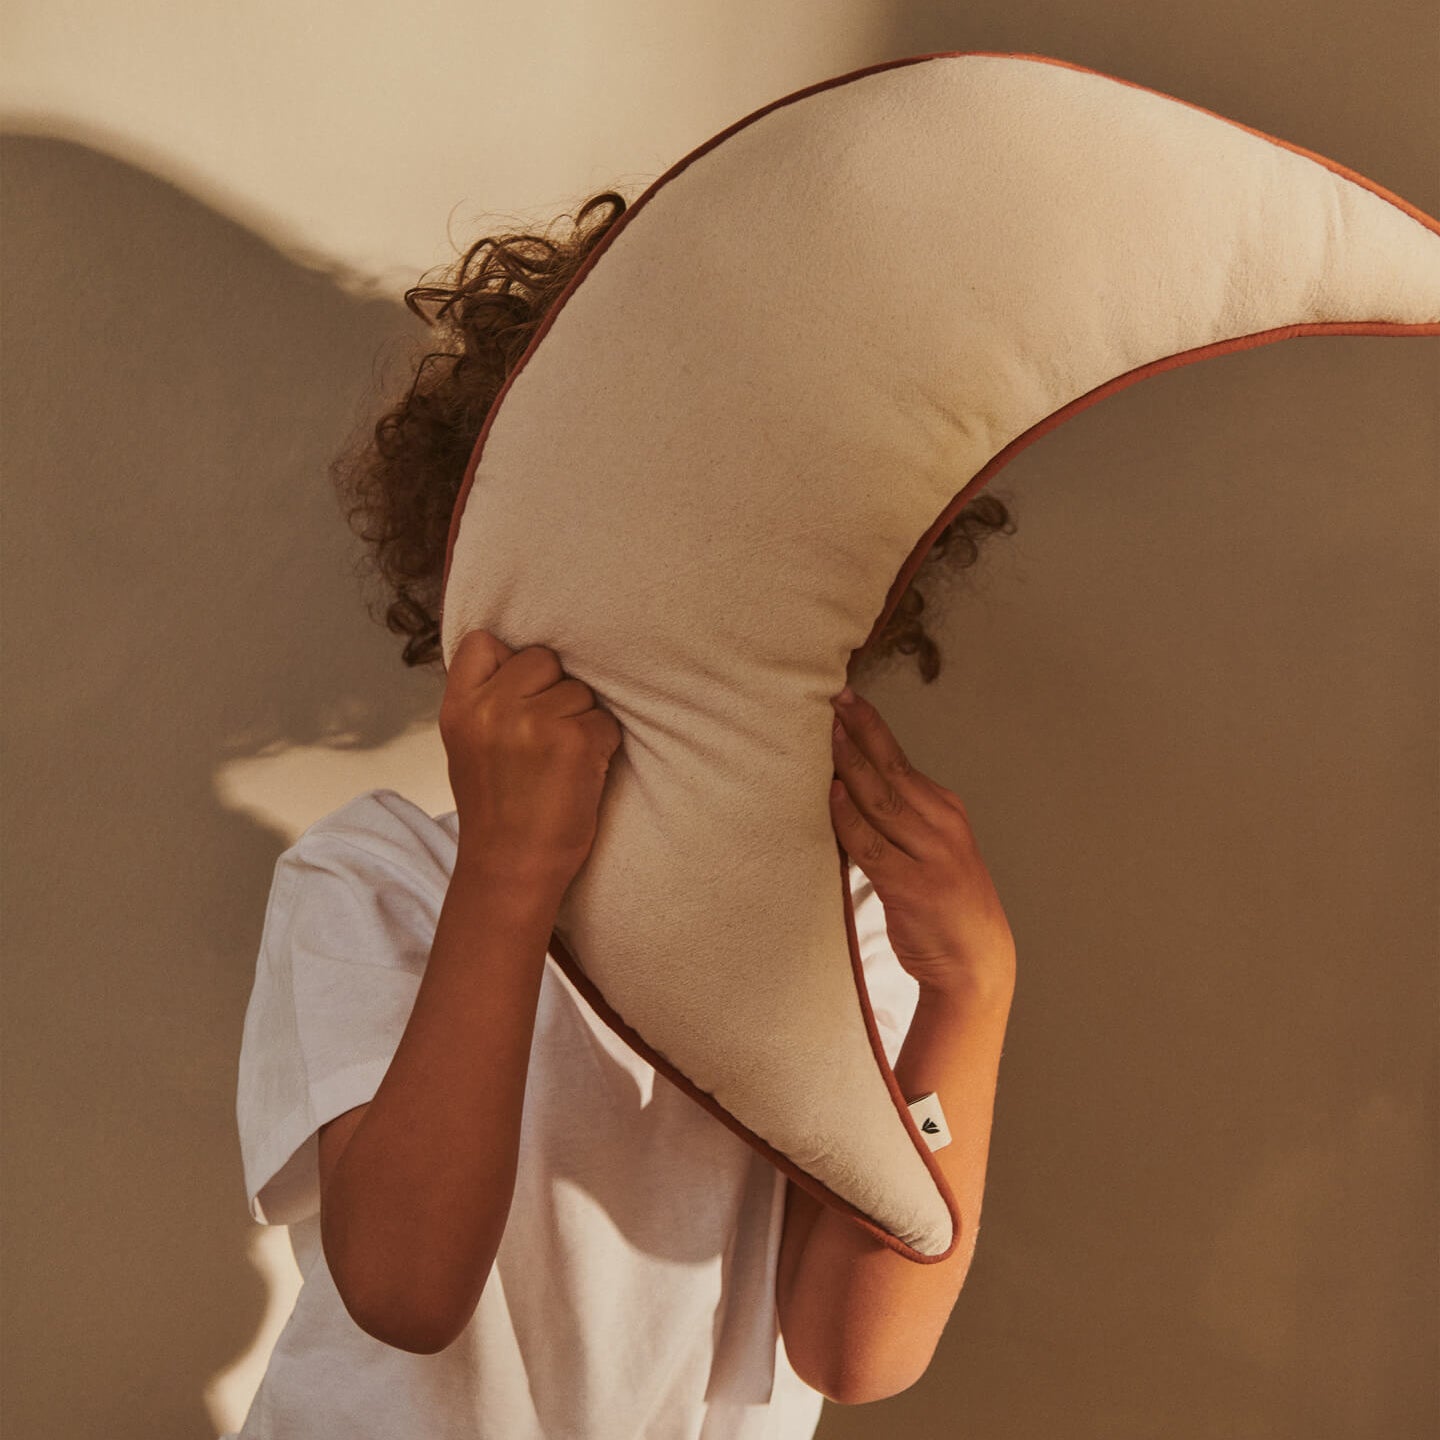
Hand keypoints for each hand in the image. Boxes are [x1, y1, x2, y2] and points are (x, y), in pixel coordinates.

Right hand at [440, 629, 623, 889]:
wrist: (511, 868)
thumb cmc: (497, 810)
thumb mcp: (468, 745)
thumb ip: (488, 699)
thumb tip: (529, 658)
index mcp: (459, 708)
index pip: (484, 642)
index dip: (510, 662)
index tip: (517, 696)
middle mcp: (492, 708)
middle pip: (543, 659)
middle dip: (552, 691)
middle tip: (543, 740)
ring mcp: (534, 722)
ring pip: (580, 690)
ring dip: (580, 721)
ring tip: (559, 761)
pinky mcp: (575, 741)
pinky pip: (605, 721)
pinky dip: (602, 745)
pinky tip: (580, 772)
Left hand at [829, 686, 1014, 996]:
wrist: (976, 961)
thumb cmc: (945, 903)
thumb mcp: (933, 848)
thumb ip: (900, 819)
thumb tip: (848, 785)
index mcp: (946, 810)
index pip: (901, 760)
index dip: (872, 728)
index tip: (847, 699)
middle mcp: (942, 825)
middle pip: (892, 769)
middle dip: (860, 732)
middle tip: (833, 701)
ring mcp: (929, 855)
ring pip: (881, 800)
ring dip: (851, 766)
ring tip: (828, 737)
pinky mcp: (911, 885)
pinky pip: (870, 844)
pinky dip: (849, 818)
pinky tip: (831, 796)